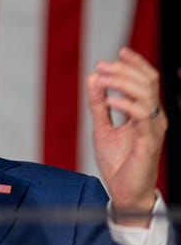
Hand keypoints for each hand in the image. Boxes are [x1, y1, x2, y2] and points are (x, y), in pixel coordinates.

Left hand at [84, 46, 165, 225]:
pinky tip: (108, 100)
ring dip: (122, 82)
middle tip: (100, 65)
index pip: (146, 80)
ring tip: (101, 78)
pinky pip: (141, 116)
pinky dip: (124, 104)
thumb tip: (92, 79)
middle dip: (123, 70)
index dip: (135, 63)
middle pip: (147, 82)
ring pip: (147, 94)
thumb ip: (98, 105)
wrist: (124, 192)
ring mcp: (153, 128)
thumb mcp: (102, 129)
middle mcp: (152, 117)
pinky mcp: (149, 141)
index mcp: (144, 112)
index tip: (118, 51)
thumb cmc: (118, 163)